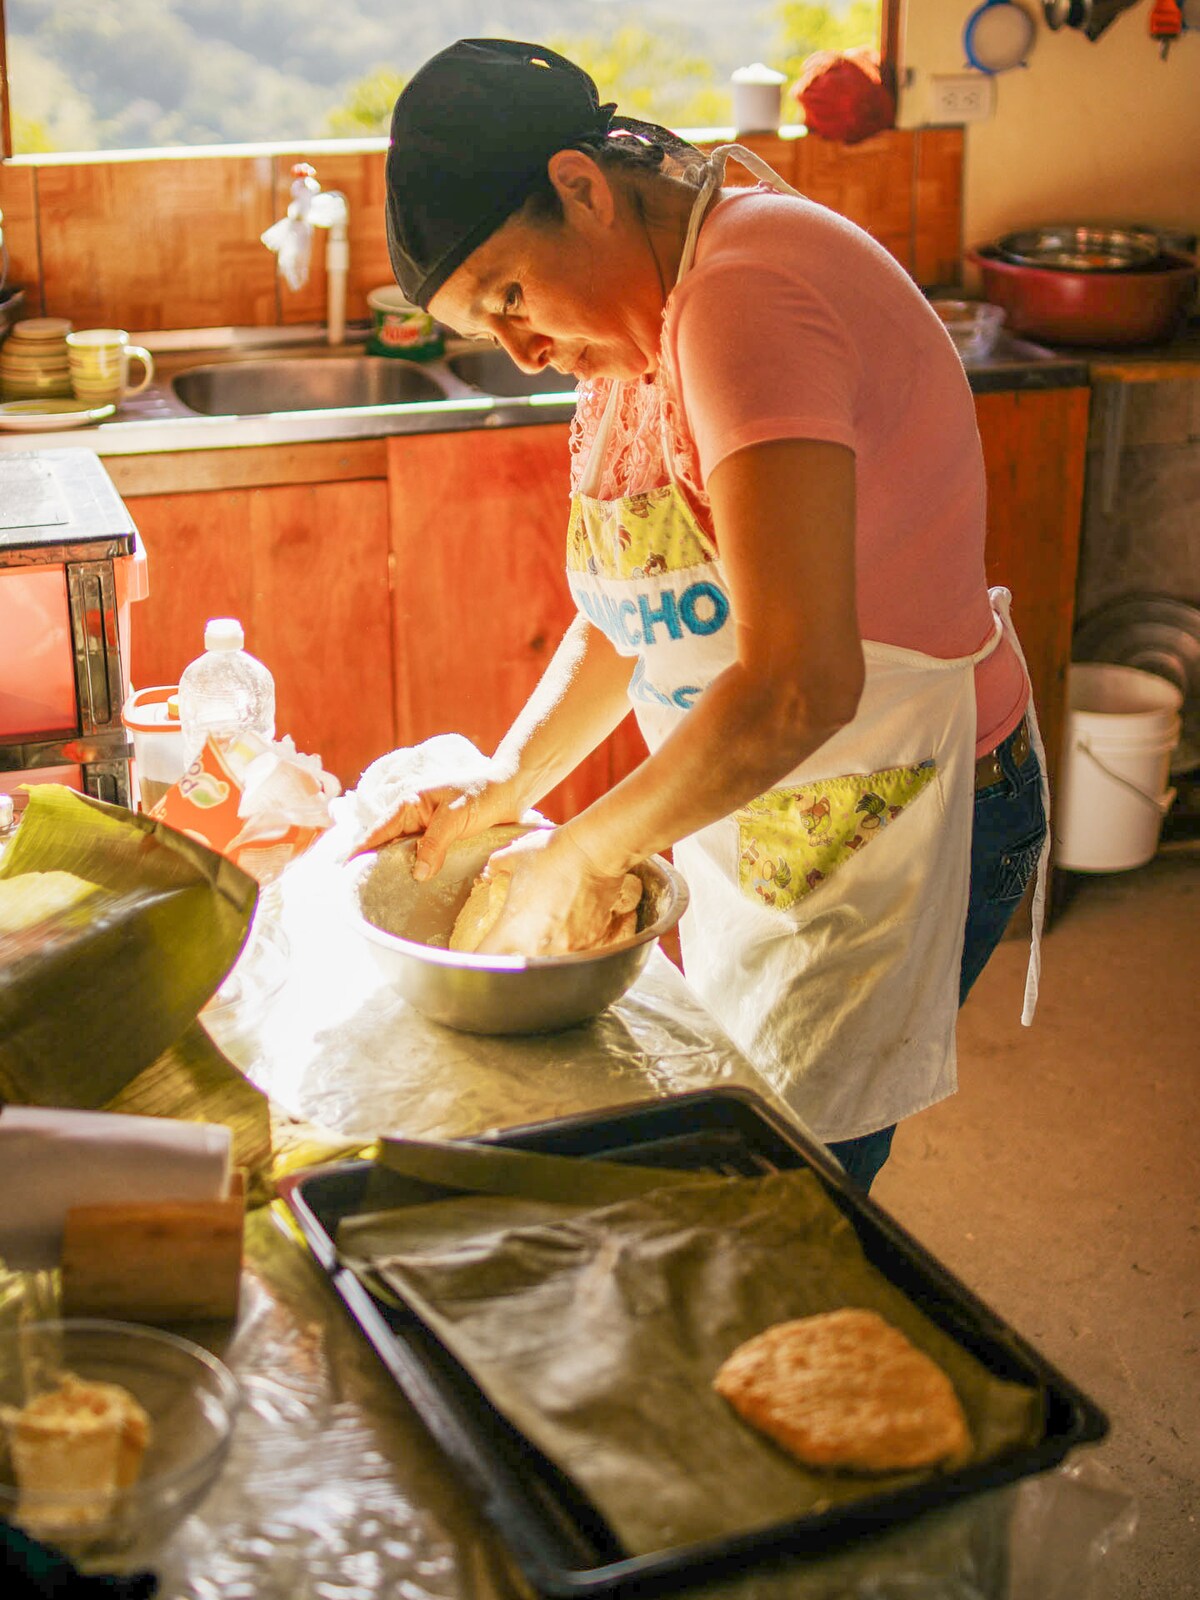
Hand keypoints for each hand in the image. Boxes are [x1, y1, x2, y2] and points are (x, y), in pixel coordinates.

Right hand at [353, 778, 516, 879]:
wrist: (510, 790)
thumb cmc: (482, 795)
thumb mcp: (454, 818)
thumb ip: (434, 845)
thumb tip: (417, 874)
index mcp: (409, 804)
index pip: (377, 831)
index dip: (359, 851)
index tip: (343, 871)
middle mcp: (412, 815)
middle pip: (386, 844)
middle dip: (374, 864)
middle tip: (362, 891)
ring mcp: (426, 827)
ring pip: (403, 851)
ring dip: (396, 868)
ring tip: (383, 894)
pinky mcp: (440, 838)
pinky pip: (421, 854)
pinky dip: (415, 868)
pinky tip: (413, 885)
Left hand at [476, 826, 628, 956]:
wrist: (594, 851)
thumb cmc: (553, 854)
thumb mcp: (515, 856)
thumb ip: (496, 866)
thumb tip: (490, 870)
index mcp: (512, 932)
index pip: (486, 958)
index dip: (482, 956)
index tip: (485, 950)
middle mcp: (538, 948)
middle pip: (520, 965)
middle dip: (518, 955)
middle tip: (523, 937)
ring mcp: (567, 949)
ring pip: (552, 961)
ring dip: (548, 949)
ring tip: (554, 926)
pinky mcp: (591, 944)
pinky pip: (579, 950)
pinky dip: (575, 940)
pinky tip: (576, 921)